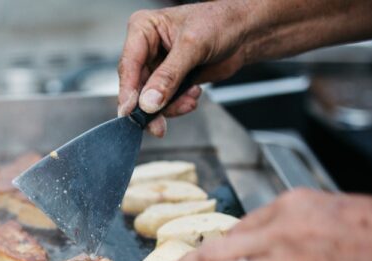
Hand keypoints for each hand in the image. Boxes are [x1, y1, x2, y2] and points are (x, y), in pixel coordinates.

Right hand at [117, 2, 250, 136]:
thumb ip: (169, 76)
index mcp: (143, 29)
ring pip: (150, 99)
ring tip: (189, 99)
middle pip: (136, 87)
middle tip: (158, 125)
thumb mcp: (192, 47)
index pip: (128, 65)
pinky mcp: (170, 81)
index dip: (128, 91)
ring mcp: (158, 67)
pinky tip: (193, 93)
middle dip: (151, 106)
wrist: (243, 33)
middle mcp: (147, 48)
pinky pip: (165, 102)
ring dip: (170, 106)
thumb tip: (149, 102)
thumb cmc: (219, 23)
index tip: (131, 112)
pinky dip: (179, 105)